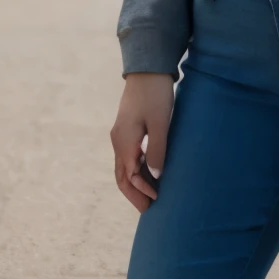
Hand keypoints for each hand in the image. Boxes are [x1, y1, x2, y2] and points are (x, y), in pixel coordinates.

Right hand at [110, 72, 174, 212]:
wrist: (148, 69)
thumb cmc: (156, 94)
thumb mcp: (160, 122)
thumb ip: (157, 149)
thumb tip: (156, 177)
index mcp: (124, 141)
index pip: (130, 175)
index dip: (142, 189)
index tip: (157, 198)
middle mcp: (118, 140)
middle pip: (122, 175)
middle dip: (133, 193)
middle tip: (147, 209)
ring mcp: (120, 134)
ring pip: (124, 167)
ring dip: (134, 183)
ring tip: (148, 196)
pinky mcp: (127, 129)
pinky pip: (128, 157)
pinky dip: (136, 170)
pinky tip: (148, 174)